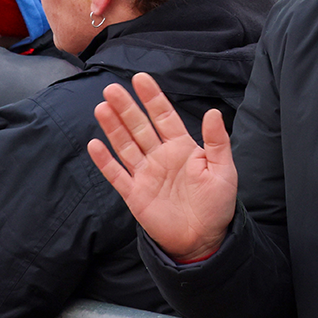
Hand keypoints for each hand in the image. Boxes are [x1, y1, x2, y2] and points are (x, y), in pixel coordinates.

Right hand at [88, 73, 236, 261]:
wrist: (204, 239)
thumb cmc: (217, 203)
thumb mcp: (223, 170)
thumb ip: (217, 142)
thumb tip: (213, 112)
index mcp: (182, 147)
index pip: (164, 117)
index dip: (152, 98)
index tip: (140, 79)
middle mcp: (160, 157)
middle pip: (139, 127)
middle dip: (126, 108)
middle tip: (112, 89)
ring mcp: (145, 174)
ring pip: (125, 146)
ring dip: (113, 128)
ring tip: (101, 107)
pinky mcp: (135, 194)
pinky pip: (116, 175)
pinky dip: (105, 161)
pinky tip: (94, 144)